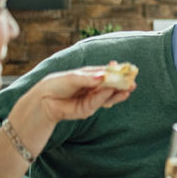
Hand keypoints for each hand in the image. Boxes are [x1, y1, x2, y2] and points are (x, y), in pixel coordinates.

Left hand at [8, 67, 135, 154]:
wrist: (44, 102)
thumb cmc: (56, 84)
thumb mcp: (72, 78)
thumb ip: (88, 78)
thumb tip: (103, 76)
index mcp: (90, 76)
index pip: (106, 72)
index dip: (117, 70)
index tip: (126, 68)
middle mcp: (93, 87)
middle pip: (111, 84)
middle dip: (122, 83)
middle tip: (132, 81)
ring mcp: (92, 98)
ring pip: (109, 95)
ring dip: (119, 92)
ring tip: (129, 89)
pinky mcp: (88, 109)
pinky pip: (100, 102)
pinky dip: (107, 98)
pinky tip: (115, 93)